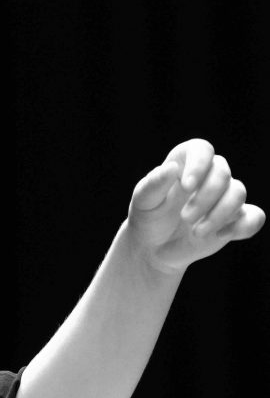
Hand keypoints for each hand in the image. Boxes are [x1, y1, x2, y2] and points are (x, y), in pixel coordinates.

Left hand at [127, 139, 264, 273]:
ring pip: (238, 193)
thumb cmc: (148, 218)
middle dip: (205, 198)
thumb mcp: (142, 202)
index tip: (186, 187)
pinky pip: (255, 217)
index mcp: (185, 164)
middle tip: (185, 217)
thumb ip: (153, 184)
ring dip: (219, 214)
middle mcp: (208, 175)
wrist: (155, 247)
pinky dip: (242, 226)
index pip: (202, 149)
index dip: (199, 164)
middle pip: (222, 173)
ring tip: (197, 232)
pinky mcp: (236, 219)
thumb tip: (172, 168)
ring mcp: (224, 197)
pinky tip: (220, 236)